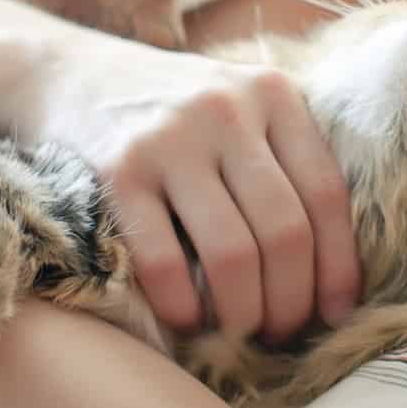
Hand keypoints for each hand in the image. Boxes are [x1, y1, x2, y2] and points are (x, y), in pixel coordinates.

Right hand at [15, 37, 358, 340]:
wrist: (67, 73)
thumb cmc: (170, 111)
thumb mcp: (238, 107)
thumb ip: (284, 162)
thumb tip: (333, 273)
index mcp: (272, 94)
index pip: (326, 194)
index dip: (339, 266)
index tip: (336, 313)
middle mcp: (226, 109)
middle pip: (285, 231)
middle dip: (292, 301)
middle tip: (281, 334)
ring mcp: (169, 139)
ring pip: (233, 254)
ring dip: (244, 314)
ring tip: (240, 334)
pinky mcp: (116, 171)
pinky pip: (164, 261)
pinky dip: (183, 307)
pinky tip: (187, 322)